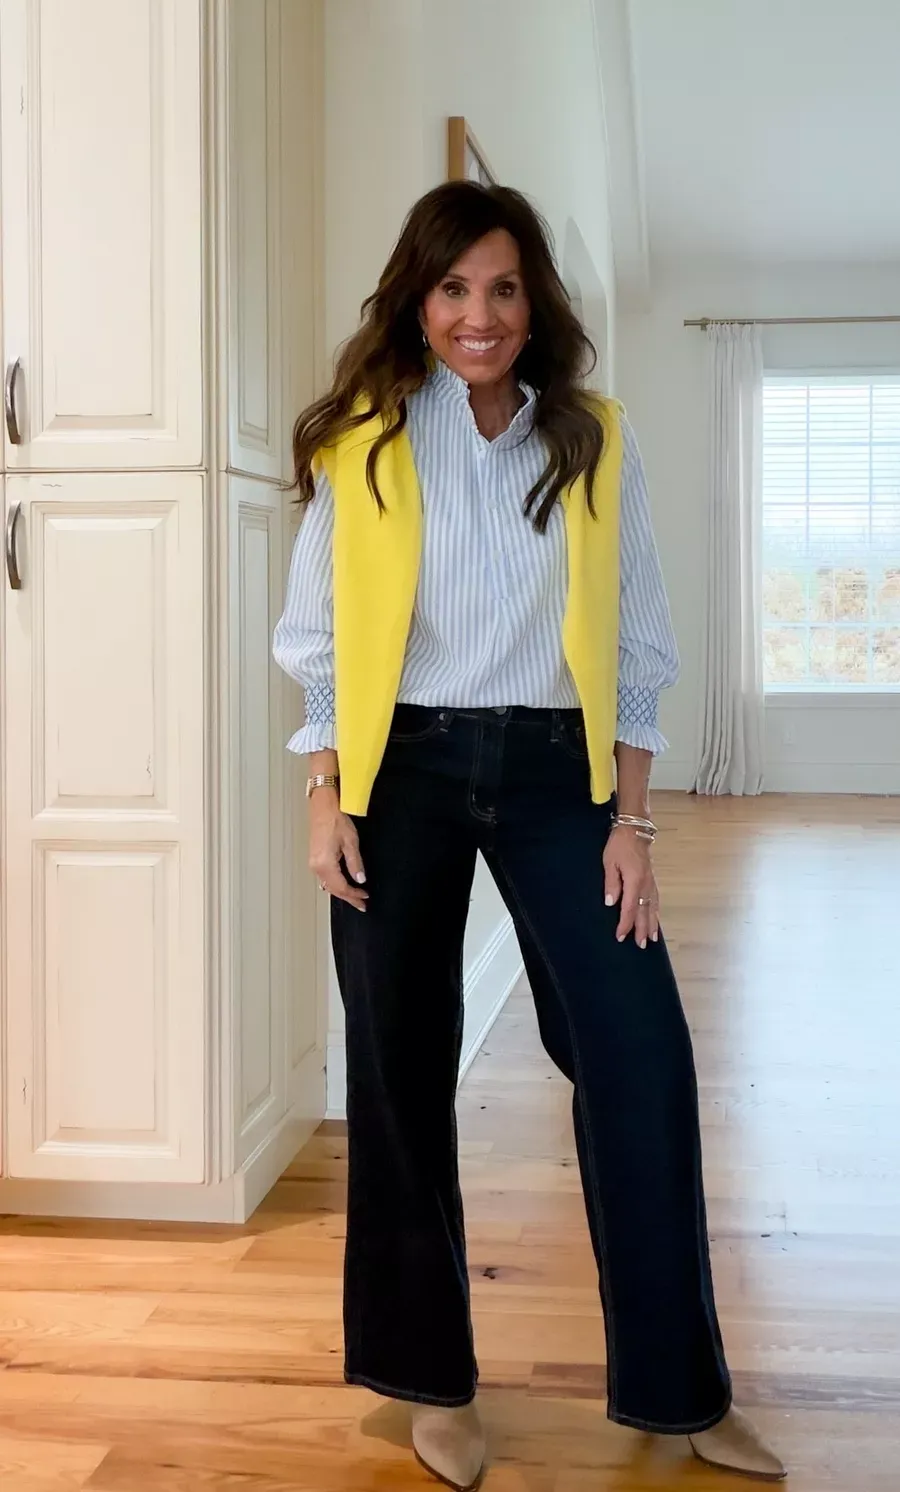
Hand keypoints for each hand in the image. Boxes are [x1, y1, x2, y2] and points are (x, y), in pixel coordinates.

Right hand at [308, 789, 368, 911]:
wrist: (322, 807)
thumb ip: (355, 863)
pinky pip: (325, 878)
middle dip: (349, 898)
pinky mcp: (314, 859)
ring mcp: (314, 863)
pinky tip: (342, 886)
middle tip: (361, 905)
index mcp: (325, 864)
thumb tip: (360, 879)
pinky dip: (335, 885)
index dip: (355, 895)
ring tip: (355, 898)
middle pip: (334, 889)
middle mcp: (316, 866)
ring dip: (342, 893)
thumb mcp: (350, 842)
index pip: (342, 887)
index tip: (365, 897)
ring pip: (329, 885)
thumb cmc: (335, 820)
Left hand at [603, 826, 658, 948]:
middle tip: (641, 945)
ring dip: (651, 923)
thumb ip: (611, 884)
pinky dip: (655, 911)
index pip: (629, 908)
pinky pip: (655, 899)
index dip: (625, 924)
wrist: (635, 829)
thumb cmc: (619, 845)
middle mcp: (646, 884)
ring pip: (653, 907)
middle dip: (642, 929)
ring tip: (651, 938)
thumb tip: (610, 903)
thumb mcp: (609, 862)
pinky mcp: (652, 879)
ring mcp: (651, 882)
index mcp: (634, 881)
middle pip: (644, 911)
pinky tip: (654, 918)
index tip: (620, 936)